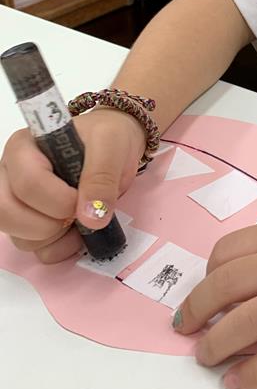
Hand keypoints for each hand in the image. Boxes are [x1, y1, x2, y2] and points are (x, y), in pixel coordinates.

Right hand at [0, 108, 145, 262]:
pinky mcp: (30, 226)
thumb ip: (102, 174)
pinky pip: (36, 250)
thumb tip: (91, 217)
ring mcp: (18, 204)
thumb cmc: (105, 138)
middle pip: (8, 214)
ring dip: (57, 236)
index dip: (59, 200)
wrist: (113, 149)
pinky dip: (60, 247)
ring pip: (20, 238)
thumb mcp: (110, 142)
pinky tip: (77, 230)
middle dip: (49, 223)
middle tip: (77, 212)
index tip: (82, 197)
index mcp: (23, 149)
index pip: (27, 183)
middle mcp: (11, 177)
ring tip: (81, 217)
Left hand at [174, 211, 256, 388]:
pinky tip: (239, 381)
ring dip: (216, 345)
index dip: (206, 279)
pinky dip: (253, 373)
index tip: (200, 299)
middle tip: (187, 331)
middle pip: (229, 285)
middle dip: (198, 312)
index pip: (229, 251)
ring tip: (207, 358)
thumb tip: (236, 297)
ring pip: (249, 321)